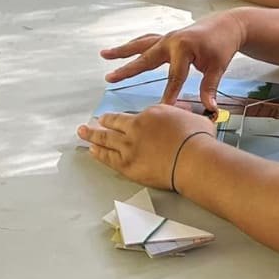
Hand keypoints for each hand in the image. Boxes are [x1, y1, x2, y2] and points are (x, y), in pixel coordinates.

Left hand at [77, 105, 214, 190]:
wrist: (192, 159)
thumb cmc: (197, 140)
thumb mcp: (193, 119)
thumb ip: (183, 115)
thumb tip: (184, 113)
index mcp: (151, 114)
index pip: (132, 116)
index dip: (121, 118)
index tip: (116, 119)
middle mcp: (136, 127)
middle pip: (113, 124)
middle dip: (101, 122)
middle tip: (92, 122)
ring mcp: (129, 146)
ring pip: (105, 139)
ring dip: (91, 135)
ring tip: (82, 133)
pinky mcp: (127, 165)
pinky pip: (108, 158)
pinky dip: (98, 153)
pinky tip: (92, 150)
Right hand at [98, 10, 248, 110]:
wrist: (227, 25)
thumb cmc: (222, 45)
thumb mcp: (218, 67)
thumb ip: (209, 88)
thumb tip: (210, 109)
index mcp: (183, 48)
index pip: (173, 77)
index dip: (168, 95)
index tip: (160, 108)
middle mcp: (171, 40)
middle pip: (145, 57)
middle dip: (127, 69)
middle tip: (109, 78)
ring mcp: (167, 38)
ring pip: (141, 45)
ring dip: (122, 50)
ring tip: (104, 54)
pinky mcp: (167, 38)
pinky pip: (146, 42)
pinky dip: (134, 46)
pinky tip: (123, 51)